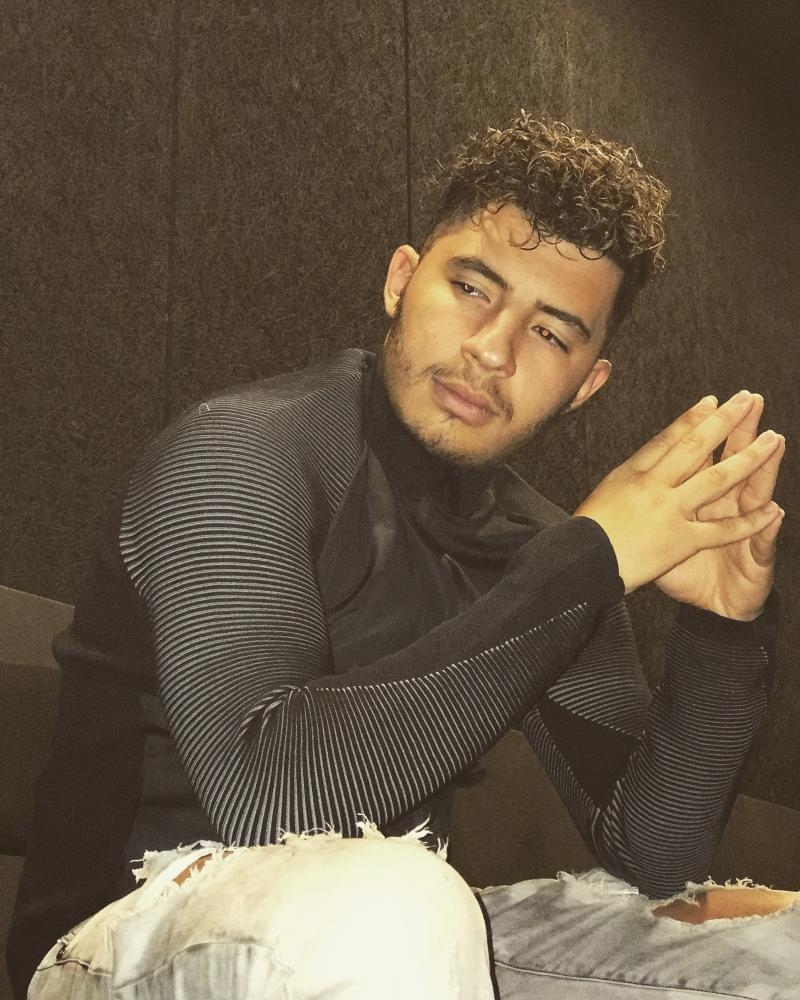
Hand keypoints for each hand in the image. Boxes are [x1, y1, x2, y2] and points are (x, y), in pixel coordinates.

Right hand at [574, 391, 783, 601]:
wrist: (579, 561)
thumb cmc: (585, 531)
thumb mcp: (603, 493)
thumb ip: (628, 480)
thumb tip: (644, 466)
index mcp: (632, 472)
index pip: (668, 439)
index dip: (692, 419)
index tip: (712, 402)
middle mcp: (654, 485)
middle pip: (696, 447)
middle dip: (725, 422)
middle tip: (748, 400)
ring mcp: (669, 510)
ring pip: (717, 479)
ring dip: (749, 458)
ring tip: (773, 439)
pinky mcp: (680, 539)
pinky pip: (721, 530)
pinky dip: (749, 522)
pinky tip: (772, 510)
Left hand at [655, 392, 784, 618]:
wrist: (714, 609)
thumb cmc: (689, 572)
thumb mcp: (665, 540)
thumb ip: (657, 513)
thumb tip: (632, 487)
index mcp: (702, 502)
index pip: (707, 460)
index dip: (708, 434)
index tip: (709, 400)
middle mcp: (728, 509)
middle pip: (734, 465)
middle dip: (741, 434)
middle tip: (750, 402)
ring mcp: (746, 532)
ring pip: (756, 495)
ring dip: (765, 469)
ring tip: (774, 441)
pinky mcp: (757, 559)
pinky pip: (761, 543)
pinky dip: (766, 528)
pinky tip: (774, 512)